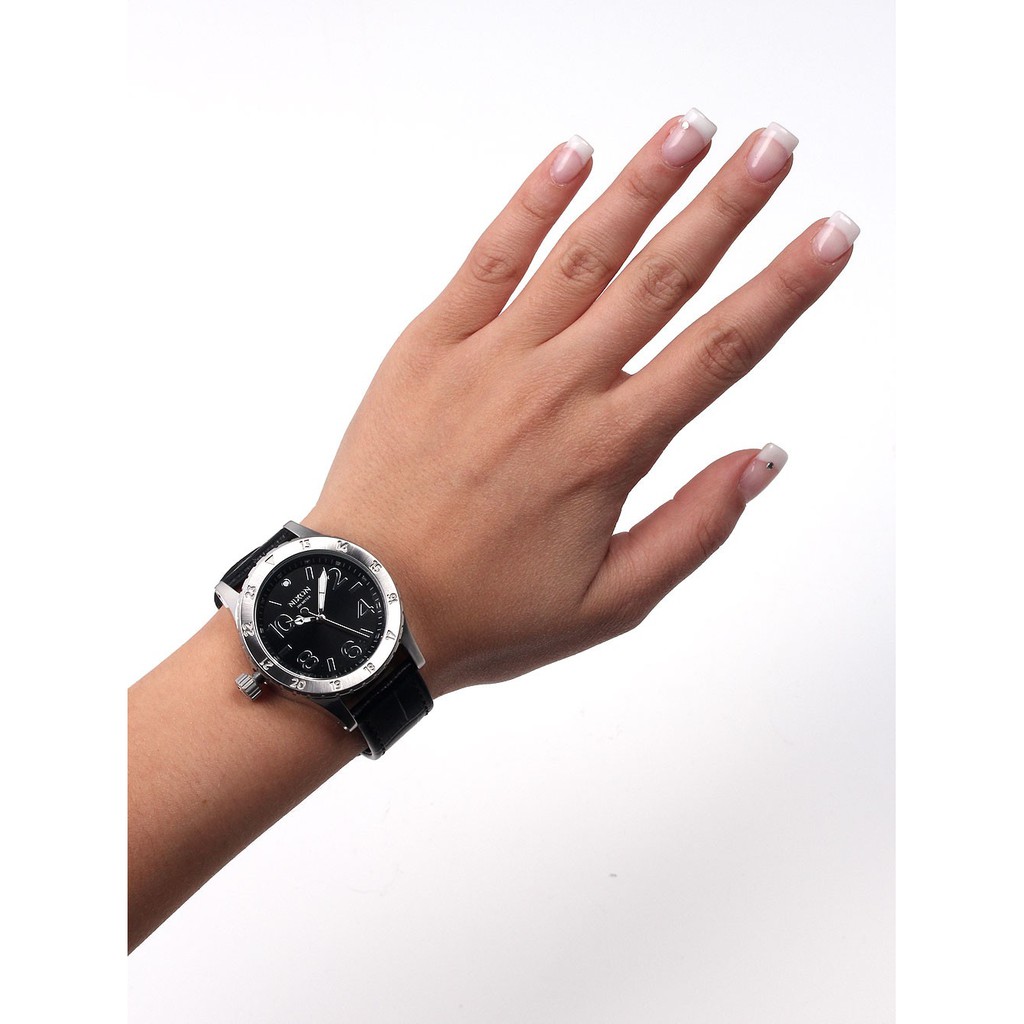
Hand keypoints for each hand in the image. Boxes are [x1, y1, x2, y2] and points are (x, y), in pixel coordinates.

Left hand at [304, 116, 855, 695]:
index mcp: (610, 449)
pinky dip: (532, 202)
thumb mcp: (611, 602)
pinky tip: (573, 154)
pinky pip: (488, 258)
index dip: (785, 288)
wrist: (367, 606)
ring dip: (644, 184)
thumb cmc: (487, 612)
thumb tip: (764, 458)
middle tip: (774, 146)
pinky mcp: (430, 344)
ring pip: (584, 252)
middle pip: (662, 279)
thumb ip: (695, 528)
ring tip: (695, 129)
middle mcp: (559, 388)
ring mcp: (491, 358)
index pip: (720, 349)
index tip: (829, 236)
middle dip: (728, 205)